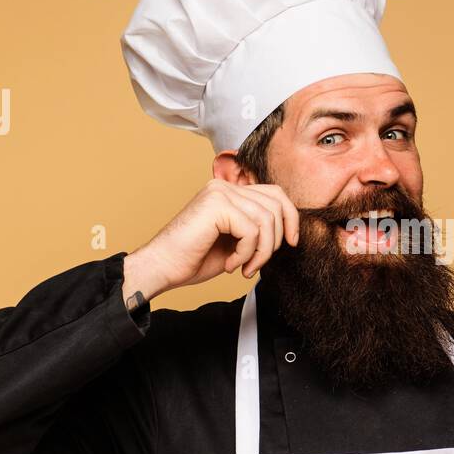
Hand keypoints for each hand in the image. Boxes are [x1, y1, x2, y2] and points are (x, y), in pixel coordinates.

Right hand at [123, 179, 299, 300]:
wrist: (162, 268)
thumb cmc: (194, 259)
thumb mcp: (235, 241)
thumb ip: (256, 229)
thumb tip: (290, 231)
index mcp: (229, 191)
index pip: (276, 194)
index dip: (291, 218)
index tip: (292, 243)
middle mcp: (224, 186)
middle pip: (276, 204)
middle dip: (276, 240)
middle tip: (257, 264)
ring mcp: (219, 193)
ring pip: (266, 220)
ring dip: (260, 252)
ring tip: (244, 267)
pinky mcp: (216, 205)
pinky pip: (251, 231)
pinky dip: (246, 254)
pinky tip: (230, 265)